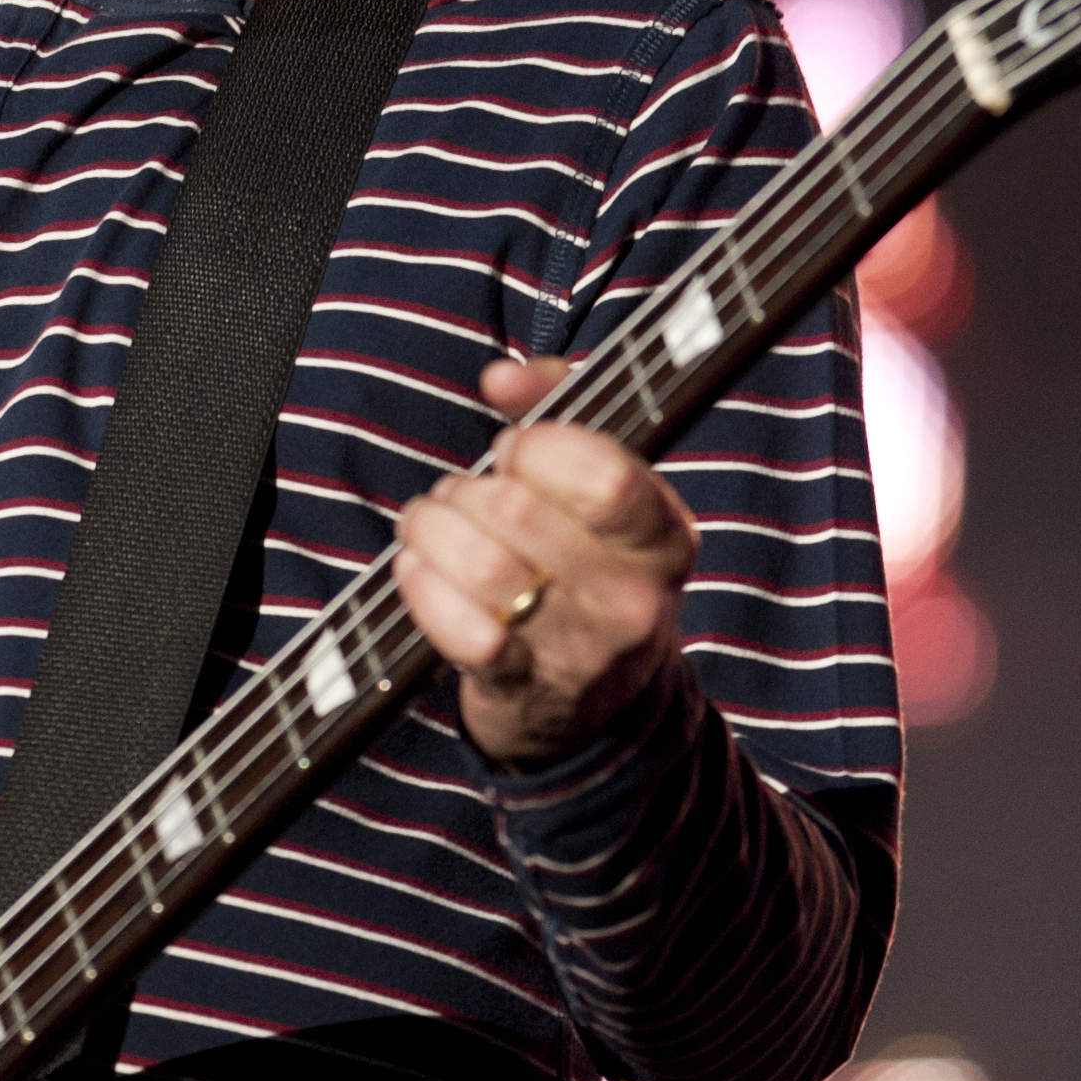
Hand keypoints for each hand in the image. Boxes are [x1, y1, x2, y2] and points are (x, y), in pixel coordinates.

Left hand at [394, 358, 696, 765]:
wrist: (596, 702)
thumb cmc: (589, 561)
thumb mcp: (603, 477)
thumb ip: (558, 399)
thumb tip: (501, 379)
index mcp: (663, 537)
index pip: (606, 479)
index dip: (539, 450)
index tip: (514, 449)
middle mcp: (631, 599)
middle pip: (519, 514)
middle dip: (469, 488)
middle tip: (460, 491)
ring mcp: (580, 651)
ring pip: (483, 567)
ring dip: (434, 529)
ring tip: (429, 523)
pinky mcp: (523, 689)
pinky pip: (461, 631)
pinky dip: (423, 587)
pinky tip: (416, 567)